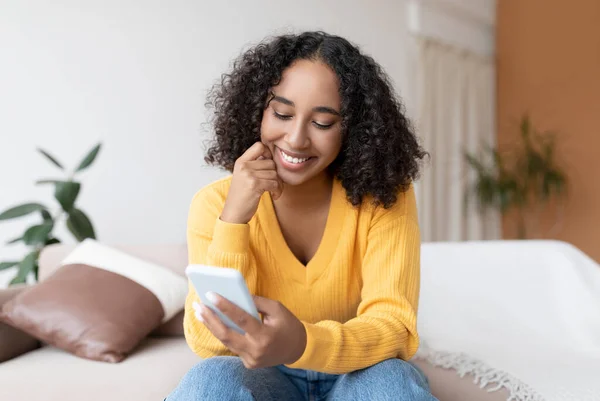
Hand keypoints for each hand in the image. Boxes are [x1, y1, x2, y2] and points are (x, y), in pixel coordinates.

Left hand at [192, 294, 306, 368]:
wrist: (298, 349)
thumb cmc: (288, 325)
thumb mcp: (277, 309)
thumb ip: (257, 302)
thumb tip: (235, 294)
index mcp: (265, 336)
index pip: (241, 319)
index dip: (224, 306)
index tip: (211, 295)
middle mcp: (255, 350)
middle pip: (226, 335)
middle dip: (210, 319)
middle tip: (198, 305)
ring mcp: (250, 360)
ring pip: (226, 341)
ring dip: (211, 326)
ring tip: (200, 312)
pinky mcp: (248, 363)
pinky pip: (232, 346)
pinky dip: (223, 333)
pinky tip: (213, 323)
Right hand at [220, 142, 282, 223]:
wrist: (234, 212)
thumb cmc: (241, 196)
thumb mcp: (243, 176)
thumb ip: (254, 165)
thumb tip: (272, 157)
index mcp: (241, 162)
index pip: (259, 146)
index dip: (268, 152)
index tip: (269, 165)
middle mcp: (244, 166)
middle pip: (271, 162)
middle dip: (276, 174)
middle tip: (275, 184)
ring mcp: (249, 175)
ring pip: (274, 174)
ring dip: (278, 184)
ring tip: (274, 191)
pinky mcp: (255, 185)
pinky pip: (275, 183)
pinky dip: (277, 191)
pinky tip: (274, 196)